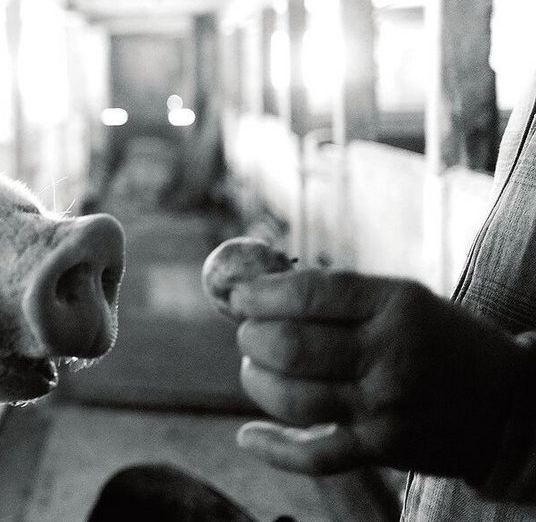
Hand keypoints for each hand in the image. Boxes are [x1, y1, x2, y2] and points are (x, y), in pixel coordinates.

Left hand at [229, 269, 524, 480]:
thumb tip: (253, 286)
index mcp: (395, 306)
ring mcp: (384, 408)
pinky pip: (313, 456)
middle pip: (290, 347)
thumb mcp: (401, 299)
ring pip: (291, 399)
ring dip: (256, 381)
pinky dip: (273, 448)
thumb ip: (334, 292)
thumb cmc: (437, 339)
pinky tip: (249, 435)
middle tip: (248, 333)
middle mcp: (390, 357)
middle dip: (252, 337)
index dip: (259, 294)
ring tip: (255, 369)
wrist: (506, 404)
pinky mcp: (380, 450)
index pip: (308, 295)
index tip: (236, 294)